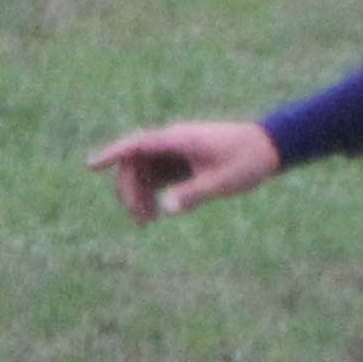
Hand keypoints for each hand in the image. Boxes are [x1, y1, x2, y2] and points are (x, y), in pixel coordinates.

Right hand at [90, 119, 280, 223]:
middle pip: (135, 162)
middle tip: (141, 221)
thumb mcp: (223, 181)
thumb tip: (165, 208)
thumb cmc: (248, 160)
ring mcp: (176, 150)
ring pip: (143, 170)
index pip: (137, 144)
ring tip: (147, 222)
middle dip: (130, 190)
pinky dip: (151, 192)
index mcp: (178, 139)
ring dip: (139, 193)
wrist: (270, 146)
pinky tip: (156, 213)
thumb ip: (194, 194)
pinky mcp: (182, 160)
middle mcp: (172, 142)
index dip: (112, 154)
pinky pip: (156, 175)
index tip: (91, 166)